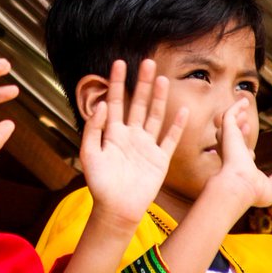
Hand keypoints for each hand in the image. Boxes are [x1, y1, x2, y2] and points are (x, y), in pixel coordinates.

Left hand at [81, 59, 186, 229]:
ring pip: (155, 117)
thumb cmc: (99, 185)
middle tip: (148, 62)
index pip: (116, 102)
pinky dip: (176, 126)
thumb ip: (93, 129)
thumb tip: (101, 105)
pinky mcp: (160, 160)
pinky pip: (170, 139)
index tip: (120, 63)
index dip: (117, 83)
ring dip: (159, 98)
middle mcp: (131, 136)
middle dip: (143, 84)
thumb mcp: (89, 155)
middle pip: (139, 104)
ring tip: (163, 79)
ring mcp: (147, 147)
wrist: (116, 210)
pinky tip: (182, 111)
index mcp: (113, 134)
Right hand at [213, 98, 271, 208]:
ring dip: (235, 116)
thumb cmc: (252, 191)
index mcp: (238, 167)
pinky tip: (244, 101)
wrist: (240, 186)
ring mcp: (228, 142)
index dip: (245, 152)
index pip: (239, 157)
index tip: (251, 152)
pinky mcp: (228, 132)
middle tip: (246, 124)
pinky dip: (235, 107)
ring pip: (227, 125)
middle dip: (238, 130)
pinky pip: (229, 115)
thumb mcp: (269, 189)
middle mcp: (230, 153)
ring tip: (242, 107)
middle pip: (230, 138)